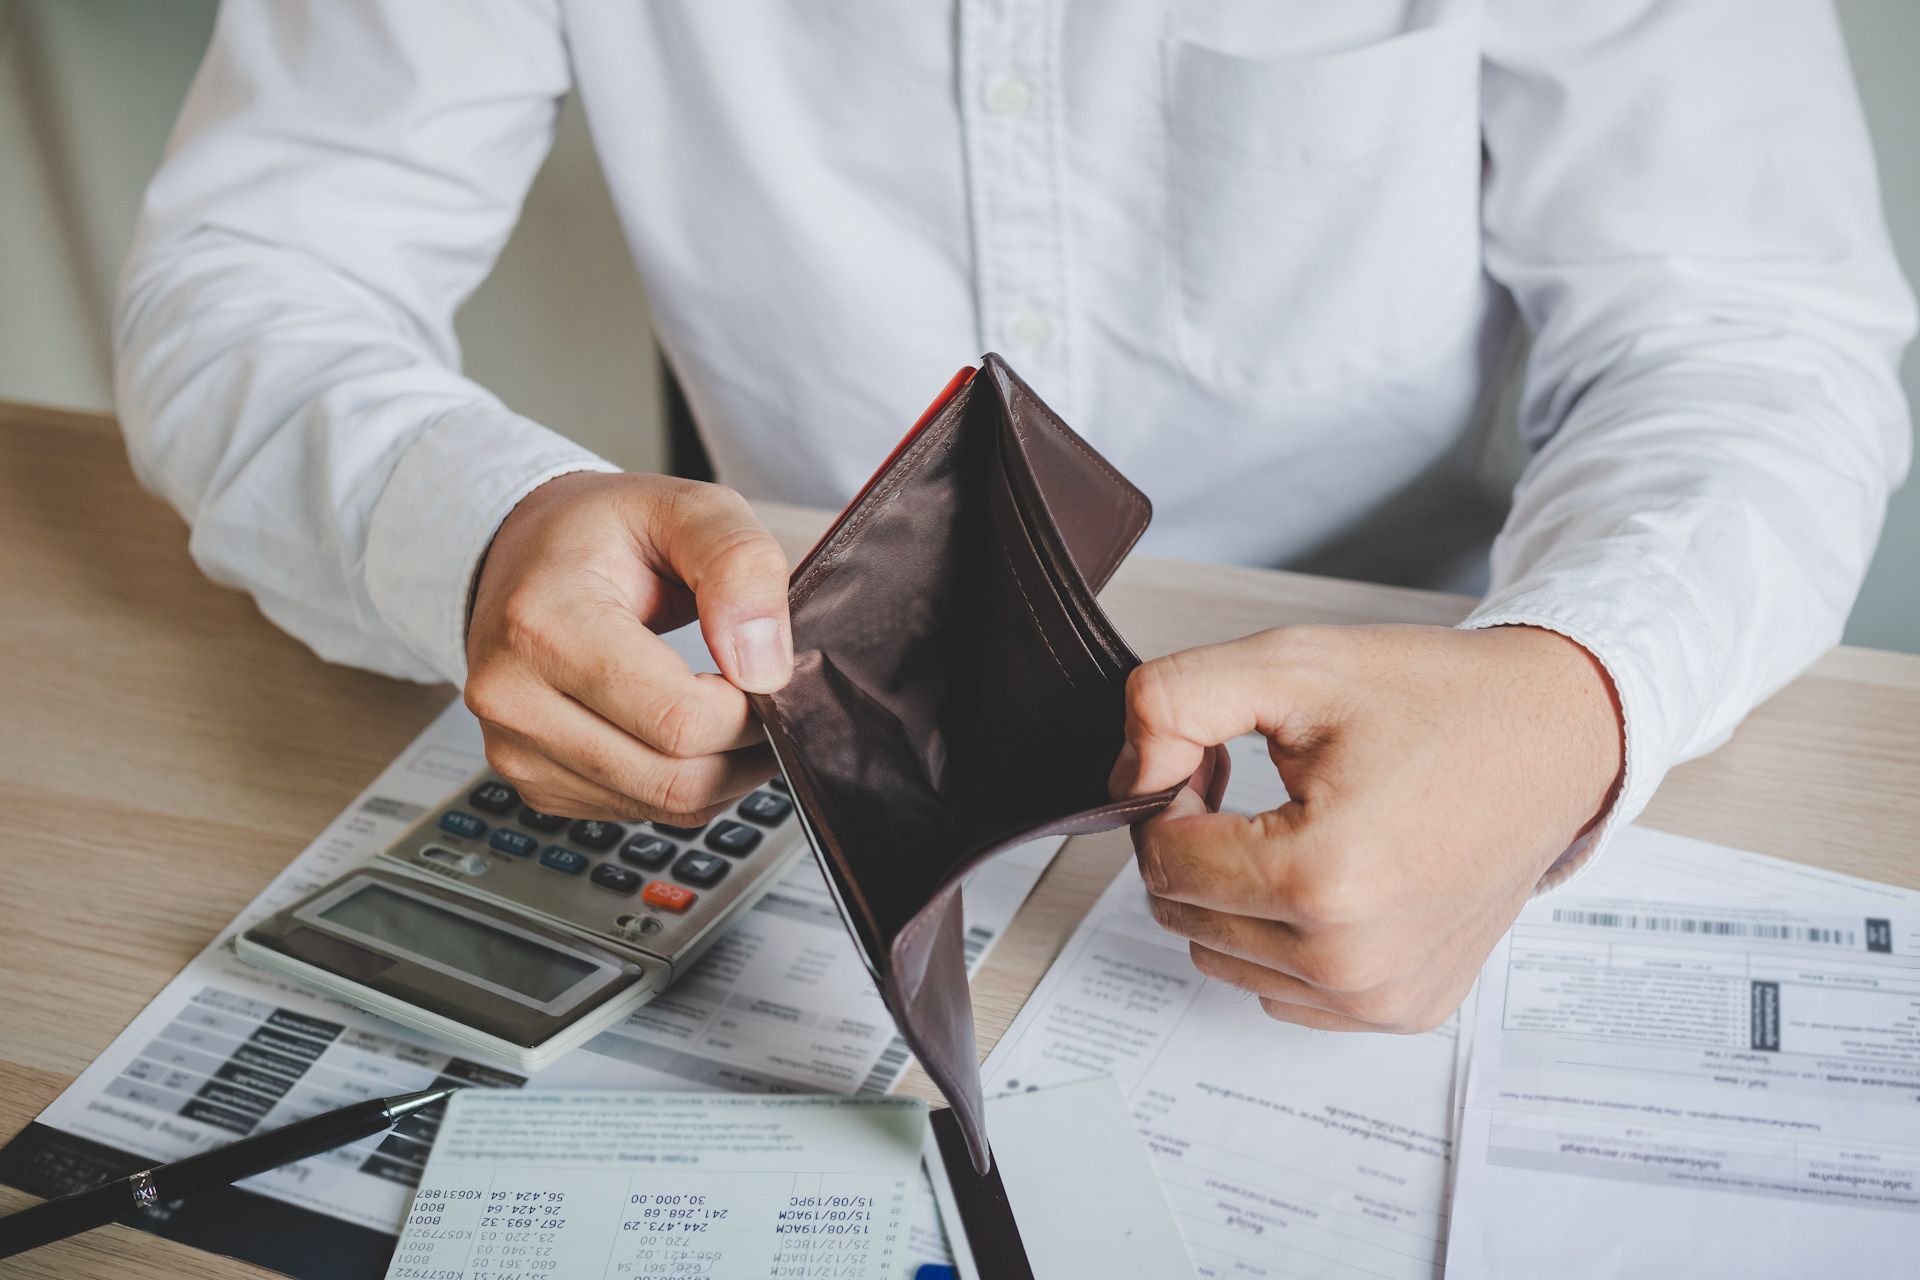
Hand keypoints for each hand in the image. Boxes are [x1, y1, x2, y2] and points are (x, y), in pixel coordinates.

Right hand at [464, 471, 792, 823]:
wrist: (527, 554)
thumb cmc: (605, 530)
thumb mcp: (686, 506)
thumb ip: (739, 566)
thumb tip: (766, 669)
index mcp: (542, 624)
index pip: (677, 719)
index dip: (748, 710)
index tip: (764, 670)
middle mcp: (512, 697)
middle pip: (673, 778)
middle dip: (744, 750)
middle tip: (766, 700)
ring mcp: (514, 749)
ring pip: (662, 806)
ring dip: (723, 772)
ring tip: (734, 711)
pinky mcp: (533, 784)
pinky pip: (641, 812)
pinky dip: (685, 783)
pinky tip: (689, 732)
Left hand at [1111, 623, 1622, 1032]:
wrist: (1554, 738)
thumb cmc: (1436, 701)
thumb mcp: (1292, 664)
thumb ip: (1174, 703)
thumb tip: (1128, 779)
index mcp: (1323, 878)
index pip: (1162, 859)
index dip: (1168, 796)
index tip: (1214, 760)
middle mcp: (1351, 960)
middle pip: (1184, 914)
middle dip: (1195, 842)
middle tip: (1252, 785)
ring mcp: (1379, 997)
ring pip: (1221, 956)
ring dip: (1231, 892)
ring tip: (1294, 824)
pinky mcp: (1401, 1010)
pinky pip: (1279, 988)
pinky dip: (1278, 935)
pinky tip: (1329, 872)